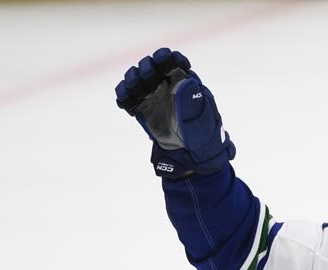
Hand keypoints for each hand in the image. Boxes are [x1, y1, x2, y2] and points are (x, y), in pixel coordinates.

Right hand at [115, 48, 234, 178]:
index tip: (165, 62)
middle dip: (147, 68)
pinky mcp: (142, 109)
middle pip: (149, 65)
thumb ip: (193, 100)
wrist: (193, 155)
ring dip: (132, 80)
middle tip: (150, 80)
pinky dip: (123, 96)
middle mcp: (166, 85)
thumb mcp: (203, 118)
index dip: (165, 58)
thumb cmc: (203, 134)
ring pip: (135, 77)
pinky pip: (126, 96)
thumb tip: (186, 80)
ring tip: (137, 92)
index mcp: (184, 81)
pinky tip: (129, 104)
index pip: (172, 60)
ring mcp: (152, 96)